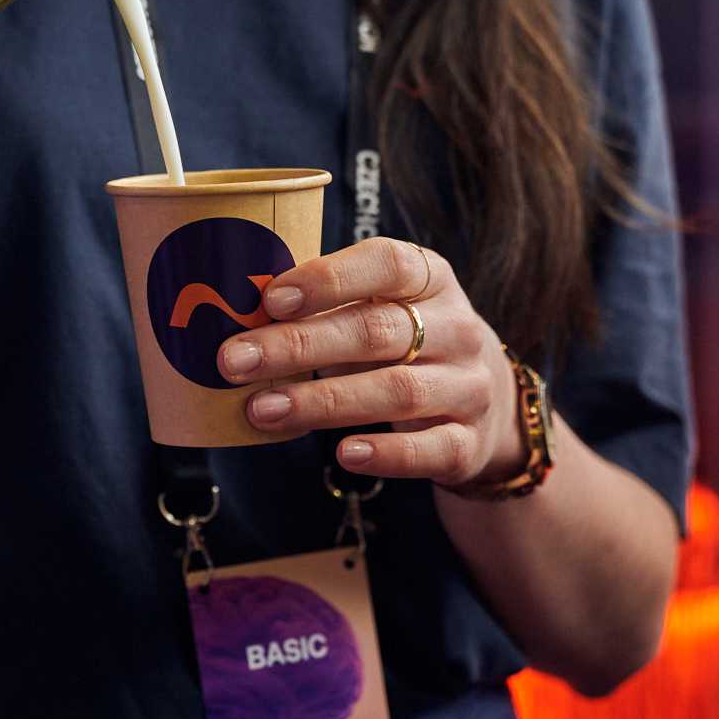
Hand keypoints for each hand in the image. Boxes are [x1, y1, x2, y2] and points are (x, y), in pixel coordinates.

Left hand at [217, 237, 529, 488]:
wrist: (484, 400)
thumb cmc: (403, 343)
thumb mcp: (380, 307)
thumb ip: (326, 305)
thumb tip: (233, 310)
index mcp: (432, 279)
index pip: (388, 264)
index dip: (329, 279)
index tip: (270, 299)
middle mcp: (458, 329)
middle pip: (376, 332)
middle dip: (299, 346)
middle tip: (235, 361)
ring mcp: (467, 387)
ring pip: (396, 391)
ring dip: (322, 401)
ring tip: (261, 409)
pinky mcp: (468, 443)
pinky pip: (427, 450)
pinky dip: (385, 454)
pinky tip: (342, 454)